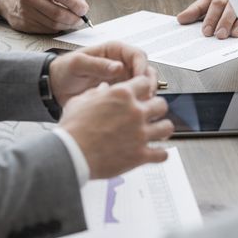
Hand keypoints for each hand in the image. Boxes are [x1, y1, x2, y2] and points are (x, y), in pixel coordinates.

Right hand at [0, 0, 88, 33]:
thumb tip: (82, 7)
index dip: (75, 4)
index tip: (84, 10)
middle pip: (58, 14)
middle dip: (74, 19)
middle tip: (80, 19)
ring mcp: (25, 12)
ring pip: (54, 25)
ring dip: (67, 25)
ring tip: (72, 21)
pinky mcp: (24, 25)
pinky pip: (47, 30)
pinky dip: (57, 28)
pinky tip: (59, 23)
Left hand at [49, 41, 156, 105]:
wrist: (55, 87)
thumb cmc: (64, 70)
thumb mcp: (77, 64)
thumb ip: (97, 64)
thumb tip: (118, 67)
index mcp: (113, 51)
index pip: (137, 55)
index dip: (141, 67)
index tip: (140, 80)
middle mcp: (121, 63)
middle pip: (145, 70)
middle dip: (148, 83)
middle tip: (145, 96)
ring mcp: (122, 79)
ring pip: (143, 85)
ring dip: (145, 94)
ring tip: (138, 104)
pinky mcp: (119, 93)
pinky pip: (134, 97)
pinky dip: (136, 103)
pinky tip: (130, 110)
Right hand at [59, 77, 173, 178]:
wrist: (70, 154)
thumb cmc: (72, 129)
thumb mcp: (80, 102)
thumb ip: (95, 93)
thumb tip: (103, 89)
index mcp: (121, 95)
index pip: (145, 83)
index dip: (143, 88)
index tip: (142, 94)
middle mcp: (135, 112)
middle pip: (161, 104)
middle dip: (156, 109)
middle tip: (151, 114)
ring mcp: (140, 134)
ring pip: (167, 127)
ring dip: (162, 130)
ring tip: (157, 132)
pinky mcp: (140, 155)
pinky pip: (162, 154)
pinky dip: (160, 154)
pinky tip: (156, 153)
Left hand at [177, 0, 237, 39]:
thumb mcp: (208, 0)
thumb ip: (195, 10)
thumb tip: (180, 19)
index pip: (210, 3)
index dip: (208, 18)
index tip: (205, 31)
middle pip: (225, 5)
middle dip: (222, 20)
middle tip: (218, 34)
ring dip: (236, 22)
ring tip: (232, 34)